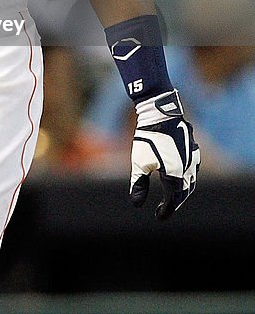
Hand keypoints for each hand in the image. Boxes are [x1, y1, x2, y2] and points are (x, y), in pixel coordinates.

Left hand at [130, 90, 199, 219]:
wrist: (160, 114)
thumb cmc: (147, 137)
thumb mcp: (139, 162)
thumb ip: (139, 184)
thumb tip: (136, 203)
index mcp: (176, 175)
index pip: (173, 199)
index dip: (166, 210)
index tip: (158, 216)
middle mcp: (189, 169)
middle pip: (184, 192)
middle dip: (175, 202)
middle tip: (164, 209)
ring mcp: (194, 159)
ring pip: (191, 181)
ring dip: (181, 191)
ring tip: (171, 196)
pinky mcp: (194, 150)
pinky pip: (193, 169)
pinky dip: (186, 178)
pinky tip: (178, 177)